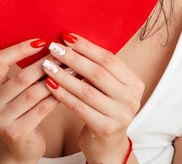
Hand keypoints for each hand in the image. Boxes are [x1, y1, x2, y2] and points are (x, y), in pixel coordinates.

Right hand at [0, 39, 59, 163]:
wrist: (19, 147)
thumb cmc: (21, 112)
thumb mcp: (14, 91)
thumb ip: (23, 70)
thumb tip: (49, 42)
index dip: (20, 48)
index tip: (42, 40)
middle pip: (22, 77)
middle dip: (47, 63)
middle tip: (66, 53)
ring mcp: (1, 120)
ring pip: (34, 93)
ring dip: (57, 79)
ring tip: (73, 69)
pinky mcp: (17, 132)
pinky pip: (42, 109)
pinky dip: (58, 96)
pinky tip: (71, 88)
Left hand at [41, 33, 143, 163]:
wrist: (107, 145)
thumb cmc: (103, 109)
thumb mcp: (109, 88)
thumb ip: (98, 69)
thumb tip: (70, 42)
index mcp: (134, 83)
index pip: (108, 59)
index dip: (87, 47)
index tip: (66, 37)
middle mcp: (131, 99)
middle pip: (97, 73)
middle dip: (73, 58)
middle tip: (54, 47)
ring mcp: (120, 115)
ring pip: (86, 90)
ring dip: (64, 75)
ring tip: (47, 65)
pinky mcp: (105, 129)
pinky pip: (79, 107)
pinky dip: (62, 94)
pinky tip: (50, 84)